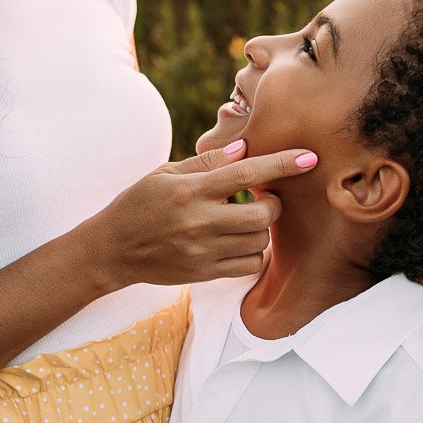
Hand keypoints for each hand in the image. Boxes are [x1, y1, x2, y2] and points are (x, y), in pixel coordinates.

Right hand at [88, 142, 317, 288]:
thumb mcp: (165, 173)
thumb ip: (206, 163)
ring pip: (260, 241)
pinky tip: (240, 242)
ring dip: (262, 229)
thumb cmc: (139, 203)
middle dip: (274, 204)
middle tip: (263, 199)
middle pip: (263, 215)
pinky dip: (254, 252)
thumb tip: (245, 149)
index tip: (309, 157)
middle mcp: (199, 221)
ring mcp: (203, 251)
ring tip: (244, 221)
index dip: (282, 163)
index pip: (246, 173)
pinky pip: (249, 264)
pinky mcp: (204, 272)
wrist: (112, 249)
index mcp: (190, 190)